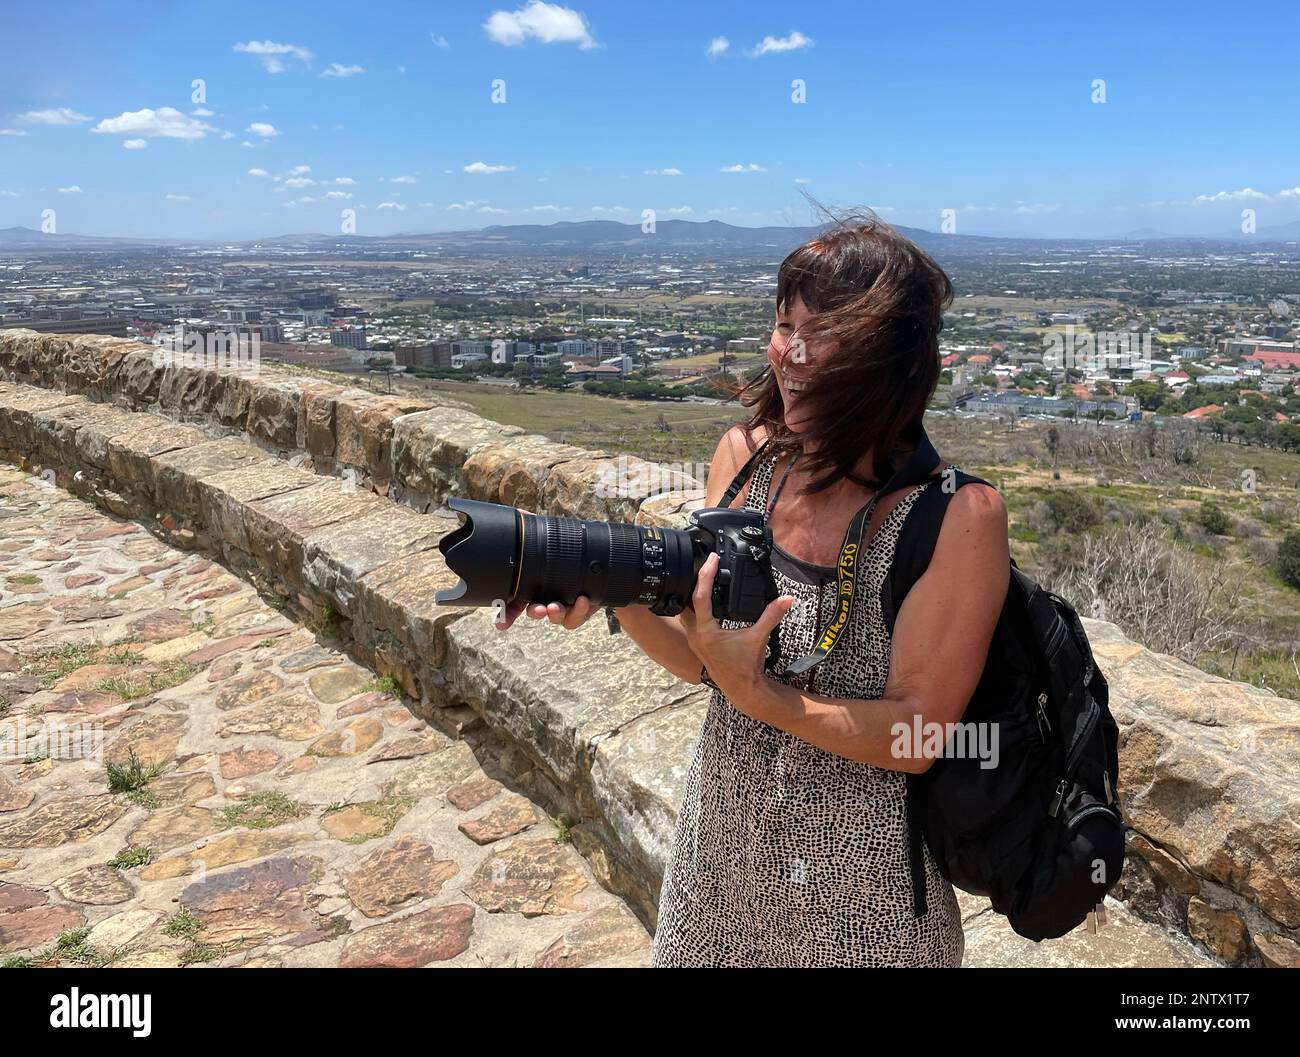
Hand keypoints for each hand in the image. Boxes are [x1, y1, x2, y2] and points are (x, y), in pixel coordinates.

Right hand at [493, 508, 601, 631]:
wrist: (598, 568)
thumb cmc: (567, 556)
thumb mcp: (551, 541)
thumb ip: (534, 529)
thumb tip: (521, 514)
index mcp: (533, 587)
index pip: (514, 603)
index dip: (505, 615)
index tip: (501, 624)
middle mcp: (546, 600)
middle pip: (533, 612)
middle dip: (534, 612)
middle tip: (537, 609)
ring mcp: (563, 607)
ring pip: (555, 618)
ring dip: (555, 613)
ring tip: (556, 605)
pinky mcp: (580, 611)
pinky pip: (577, 617)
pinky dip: (579, 611)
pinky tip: (583, 599)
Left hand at [676, 552, 794, 700]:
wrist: (742, 690)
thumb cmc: (747, 667)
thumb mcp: (759, 638)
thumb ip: (771, 616)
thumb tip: (786, 599)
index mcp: (706, 631)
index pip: (699, 596)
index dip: (705, 575)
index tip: (711, 560)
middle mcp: (695, 635)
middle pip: (685, 601)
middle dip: (693, 581)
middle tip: (704, 564)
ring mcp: (694, 641)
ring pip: (684, 611)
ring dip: (691, 595)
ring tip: (702, 578)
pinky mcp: (698, 645)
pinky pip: (690, 620)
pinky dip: (694, 608)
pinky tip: (704, 601)